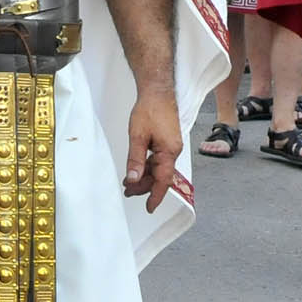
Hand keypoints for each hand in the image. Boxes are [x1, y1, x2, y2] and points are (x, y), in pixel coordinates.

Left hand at [123, 89, 183, 210]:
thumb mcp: (137, 136)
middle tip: (127, 192)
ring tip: (128, 182)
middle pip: (160, 176)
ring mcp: (171, 147)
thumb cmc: (149, 110)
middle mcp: (173, 151)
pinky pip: (158, 160)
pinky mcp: (167, 142)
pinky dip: (147, 166)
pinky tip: (136, 168)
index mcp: (169, 152)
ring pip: (158, 169)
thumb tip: (133, 179)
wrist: (157, 92)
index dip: (155, 196)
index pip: (163, 181)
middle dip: (144, 186)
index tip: (149, 208)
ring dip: (144, 176)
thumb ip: (135, 159)